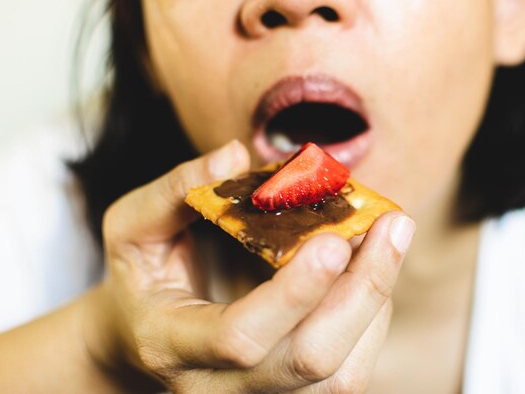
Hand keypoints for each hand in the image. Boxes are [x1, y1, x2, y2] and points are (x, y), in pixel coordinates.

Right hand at [87, 140, 414, 392]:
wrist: (142, 341)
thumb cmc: (140, 280)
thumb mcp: (131, 229)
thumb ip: (173, 190)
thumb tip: (235, 154)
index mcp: (171, 345)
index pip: (240, 338)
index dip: (293, 292)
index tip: (334, 239)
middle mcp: (218, 389)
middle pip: (311, 363)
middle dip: (363, 292)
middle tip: (394, 224)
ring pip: (342, 375)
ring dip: (376, 300)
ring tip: (389, 238)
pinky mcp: (291, 393)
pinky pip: (350, 370)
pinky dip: (371, 315)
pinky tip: (369, 269)